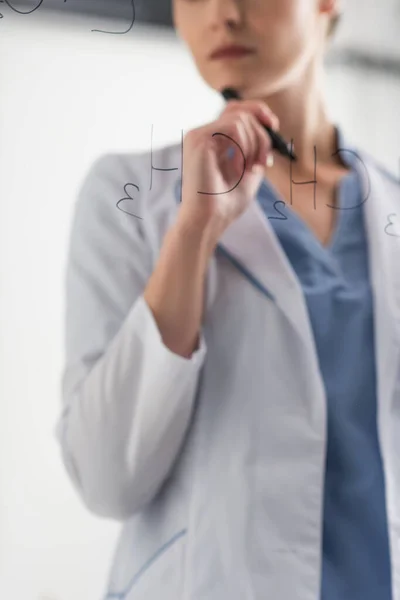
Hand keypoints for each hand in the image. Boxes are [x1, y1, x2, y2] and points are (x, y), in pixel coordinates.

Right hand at [177, 98, 278, 238]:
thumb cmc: (226, 203)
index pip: (235, 110)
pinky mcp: (198, 139)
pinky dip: (243, 147)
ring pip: (240, 119)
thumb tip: (269, 126)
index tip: (274, 126)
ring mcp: (198, 135)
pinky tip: (238, 168)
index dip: (258, 112)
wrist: (210, 220)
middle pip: (240, 111)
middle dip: (262, 135)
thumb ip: (256, 147)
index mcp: (212, 141)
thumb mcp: (249, 170)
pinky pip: (233, 127)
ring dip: (255, 145)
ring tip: (250, 169)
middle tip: (264, 162)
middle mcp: (203, 135)